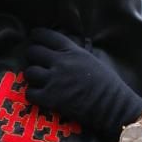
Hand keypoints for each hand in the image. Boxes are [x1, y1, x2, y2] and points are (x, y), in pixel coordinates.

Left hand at [25, 28, 141, 141]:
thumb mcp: (90, 59)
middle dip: (32, 56)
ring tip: (38, 80)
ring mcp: (54, 80)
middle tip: (36, 62)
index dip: (37, 35)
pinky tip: (39, 95)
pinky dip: (32, 94)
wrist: (113, 106)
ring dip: (32, 76)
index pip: (46, 36)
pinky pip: (30, 93)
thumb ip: (73, 54)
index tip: (34, 37)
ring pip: (29, 72)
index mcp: (72, 51)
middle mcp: (61, 62)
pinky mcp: (51, 99)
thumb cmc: (107, 84)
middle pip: (33, 52)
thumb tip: (59, 52)